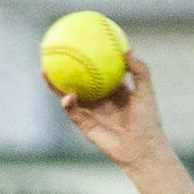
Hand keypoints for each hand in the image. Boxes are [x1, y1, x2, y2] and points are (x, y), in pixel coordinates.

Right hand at [59, 53, 167, 173]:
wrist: (142, 152)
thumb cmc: (148, 123)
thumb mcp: (146, 94)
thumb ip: (140, 72)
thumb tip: (128, 50)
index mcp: (114, 90)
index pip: (98, 70)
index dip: (88, 57)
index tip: (80, 41)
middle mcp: (100, 100)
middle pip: (78, 80)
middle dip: (65, 68)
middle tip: (54, 52)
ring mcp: (91, 113)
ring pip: (69, 95)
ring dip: (56, 85)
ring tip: (45, 71)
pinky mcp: (85, 126)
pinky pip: (73, 112)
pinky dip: (68, 104)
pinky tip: (67, 96)